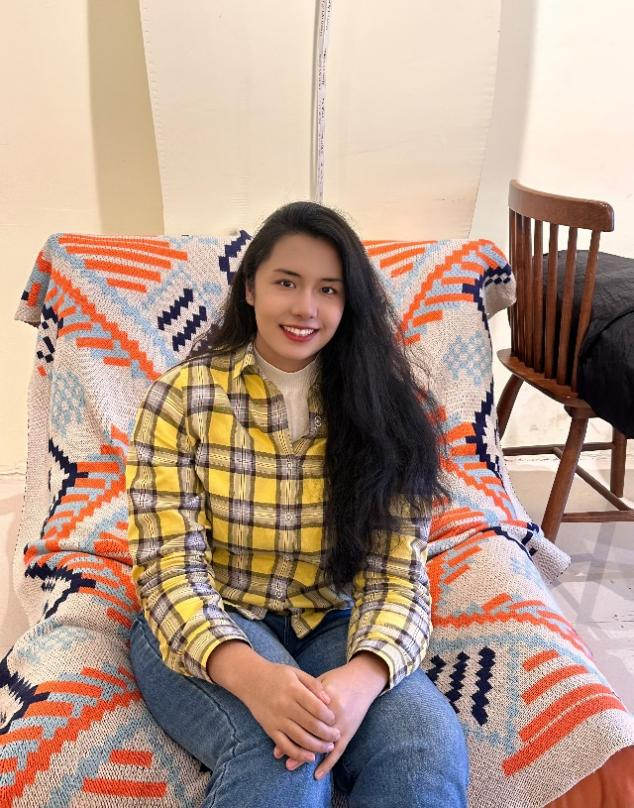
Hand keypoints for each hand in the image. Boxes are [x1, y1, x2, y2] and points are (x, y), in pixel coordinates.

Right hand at [238, 657, 340, 763]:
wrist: (250, 680)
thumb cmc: (276, 674)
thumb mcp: (296, 672)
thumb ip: (313, 684)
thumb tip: (329, 701)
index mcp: (293, 690)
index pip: (316, 707)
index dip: (328, 716)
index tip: (335, 719)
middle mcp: (285, 706)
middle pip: (311, 724)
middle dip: (327, 733)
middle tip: (337, 735)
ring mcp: (277, 719)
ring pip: (300, 738)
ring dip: (317, 746)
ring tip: (329, 747)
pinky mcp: (270, 730)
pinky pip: (285, 746)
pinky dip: (298, 755)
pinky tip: (310, 758)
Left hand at [274, 653, 387, 777]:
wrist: (363, 679)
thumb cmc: (338, 678)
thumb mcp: (320, 681)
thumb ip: (306, 693)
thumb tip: (288, 707)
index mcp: (325, 697)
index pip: (305, 714)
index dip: (290, 725)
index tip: (276, 734)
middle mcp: (334, 713)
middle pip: (311, 731)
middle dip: (294, 744)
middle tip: (279, 755)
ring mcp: (343, 724)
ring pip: (322, 744)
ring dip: (306, 756)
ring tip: (290, 765)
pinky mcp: (350, 731)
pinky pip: (339, 750)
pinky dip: (328, 764)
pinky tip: (317, 775)